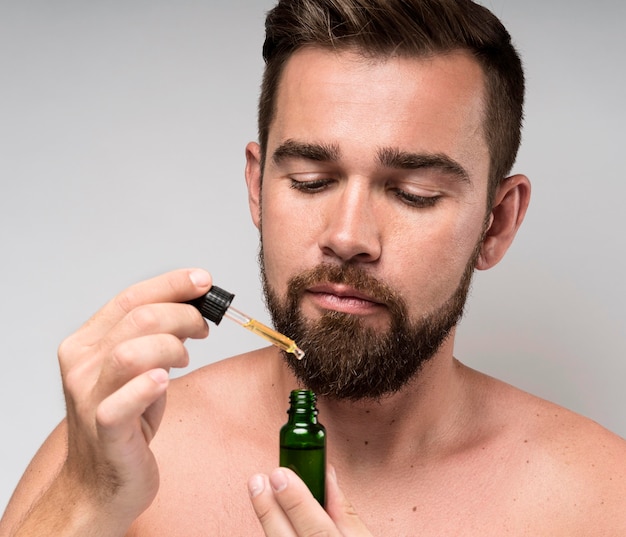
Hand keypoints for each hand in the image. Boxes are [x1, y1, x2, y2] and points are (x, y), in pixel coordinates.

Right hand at [57, 268, 211, 524]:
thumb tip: (193, 303)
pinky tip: (163, 381)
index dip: (171, 284)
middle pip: (138, 318)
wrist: (100, 481)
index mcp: (87, 342)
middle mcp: (82, 365)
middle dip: (183, 315)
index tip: (203, 280)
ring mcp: (89, 398)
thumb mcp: (136, 368)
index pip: (130, 297)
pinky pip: (120, 403)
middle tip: (203, 328)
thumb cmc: (126, 419)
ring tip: (183, 360)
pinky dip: (146, 387)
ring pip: (131, 351)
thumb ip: (152, 335)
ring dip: (171, 347)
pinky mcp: (104, 431)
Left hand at [248, 466, 372, 535]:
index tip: (280, 475)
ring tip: (259, 493)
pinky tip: (270, 522)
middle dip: (269, 511)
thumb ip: (345, 513)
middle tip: (257, 481)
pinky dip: (273, 536)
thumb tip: (326, 475)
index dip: (297, 503)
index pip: (318, 531)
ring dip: (267, 523)